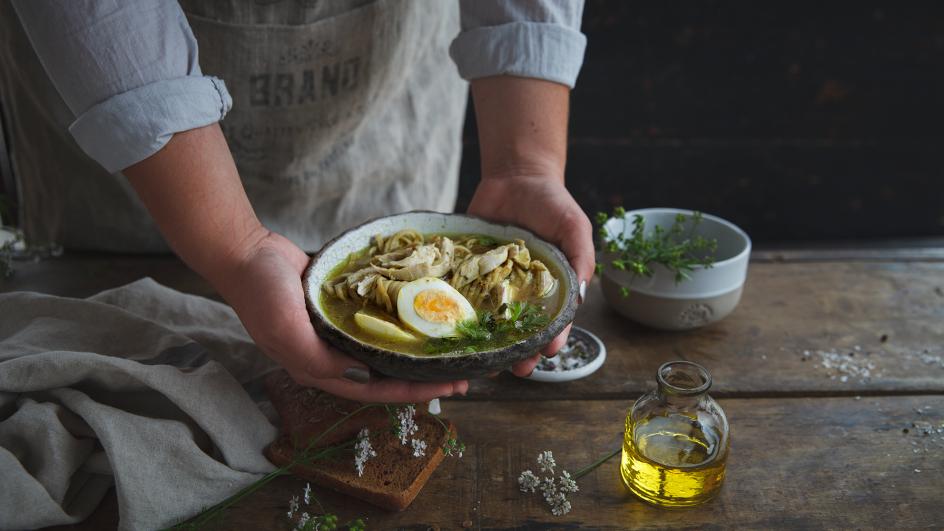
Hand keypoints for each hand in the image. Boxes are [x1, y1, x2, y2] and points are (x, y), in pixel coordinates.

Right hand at [216, 229, 468, 402]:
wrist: (245, 252)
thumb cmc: (261, 293)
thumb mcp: (286, 330)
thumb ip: (320, 359)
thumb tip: (363, 375)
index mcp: (318, 369)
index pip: (375, 391)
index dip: (413, 392)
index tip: (449, 386)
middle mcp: (330, 356)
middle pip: (385, 374)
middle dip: (423, 375)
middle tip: (462, 369)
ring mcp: (335, 331)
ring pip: (384, 348)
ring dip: (415, 349)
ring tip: (448, 344)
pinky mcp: (339, 307)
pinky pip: (376, 319)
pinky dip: (400, 320)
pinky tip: (423, 313)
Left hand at [467, 174, 594, 376]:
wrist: (515, 175)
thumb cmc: (552, 202)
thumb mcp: (574, 226)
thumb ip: (580, 257)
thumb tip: (580, 295)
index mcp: (550, 287)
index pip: (555, 321)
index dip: (553, 339)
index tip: (547, 352)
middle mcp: (521, 291)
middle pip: (521, 331)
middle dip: (520, 353)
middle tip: (516, 369)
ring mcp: (493, 283)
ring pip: (490, 322)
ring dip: (489, 344)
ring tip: (485, 363)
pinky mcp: (468, 271)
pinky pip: (462, 295)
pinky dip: (457, 313)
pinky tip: (453, 331)